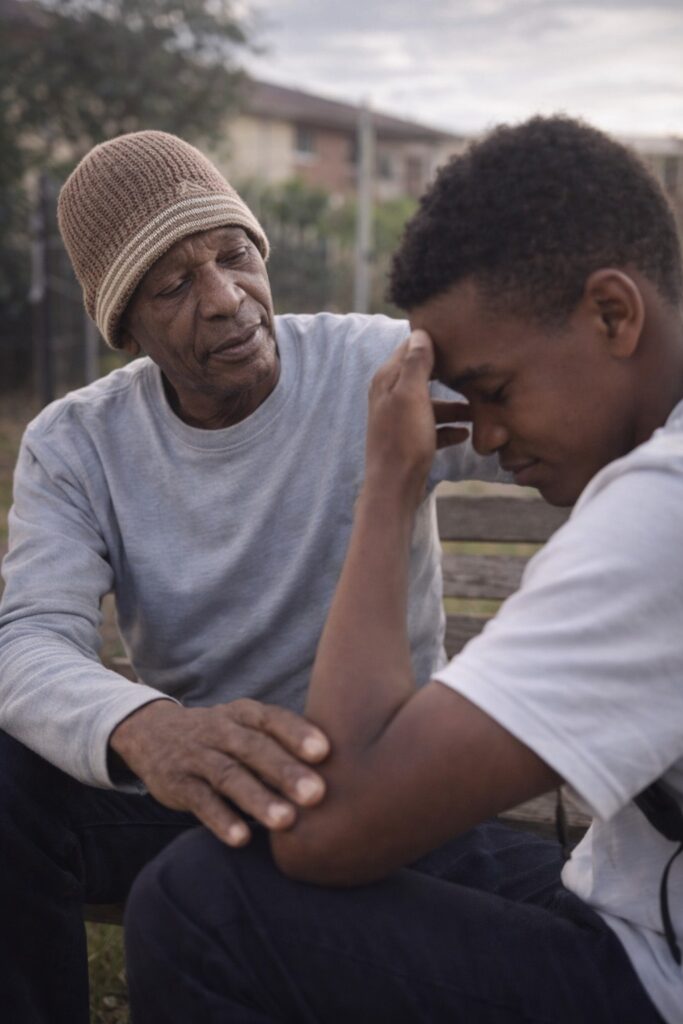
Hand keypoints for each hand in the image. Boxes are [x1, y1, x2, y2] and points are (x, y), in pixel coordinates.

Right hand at [109, 698, 329, 846]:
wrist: (152, 733)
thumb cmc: (222, 736)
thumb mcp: (246, 727)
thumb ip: (281, 742)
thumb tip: (341, 767)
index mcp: (244, 714)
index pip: (272, 718)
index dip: (297, 733)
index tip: (325, 751)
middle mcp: (220, 730)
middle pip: (254, 748)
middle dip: (285, 771)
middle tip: (316, 794)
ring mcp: (197, 757)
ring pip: (228, 776)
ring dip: (257, 799)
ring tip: (286, 821)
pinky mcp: (178, 784)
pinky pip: (200, 802)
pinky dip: (220, 820)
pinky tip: (241, 839)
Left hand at [365, 330, 469, 503]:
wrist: (394, 488)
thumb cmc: (403, 441)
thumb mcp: (411, 396)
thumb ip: (415, 364)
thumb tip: (421, 333)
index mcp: (387, 380)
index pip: (410, 347)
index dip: (434, 342)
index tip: (460, 340)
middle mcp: (390, 396)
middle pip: (424, 375)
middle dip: (449, 374)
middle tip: (475, 370)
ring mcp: (400, 419)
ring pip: (432, 403)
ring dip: (455, 406)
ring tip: (480, 409)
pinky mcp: (409, 440)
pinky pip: (432, 427)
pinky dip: (449, 428)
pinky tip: (466, 433)